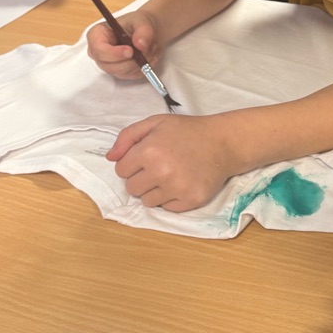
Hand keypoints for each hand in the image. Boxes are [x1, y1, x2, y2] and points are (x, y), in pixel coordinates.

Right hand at [86, 9, 163, 78]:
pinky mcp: (119, 72)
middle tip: (146, 51)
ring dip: (138, 63)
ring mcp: (108, 64)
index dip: (113, 53)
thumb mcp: (143, 21)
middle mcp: (99, 52)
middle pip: (108, 66)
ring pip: (121, 72)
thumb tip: (140, 44)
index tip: (131, 51)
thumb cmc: (139, 23)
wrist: (147, 32)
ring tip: (149, 49)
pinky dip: (142, 68)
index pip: (98, 49)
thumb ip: (143, 31)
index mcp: (97, 35)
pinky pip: (130, 75)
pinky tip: (147, 56)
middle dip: (130, 61)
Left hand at [107, 114, 235, 210]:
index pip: (121, 170)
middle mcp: (161, 171)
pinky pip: (167, 209)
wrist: (223, 142)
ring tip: (171, 175)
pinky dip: (171, 198)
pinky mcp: (190, 200)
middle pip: (132, 188)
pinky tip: (182, 182)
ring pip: (147, 201)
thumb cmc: (187, 131)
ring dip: (154, 191)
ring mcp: (176, 188)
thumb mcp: (156, 123)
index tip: (146, 157)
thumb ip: (128, 137)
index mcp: (149, 151)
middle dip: (141, 178)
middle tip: (159, 166)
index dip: (132, 163)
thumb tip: (110, 158)